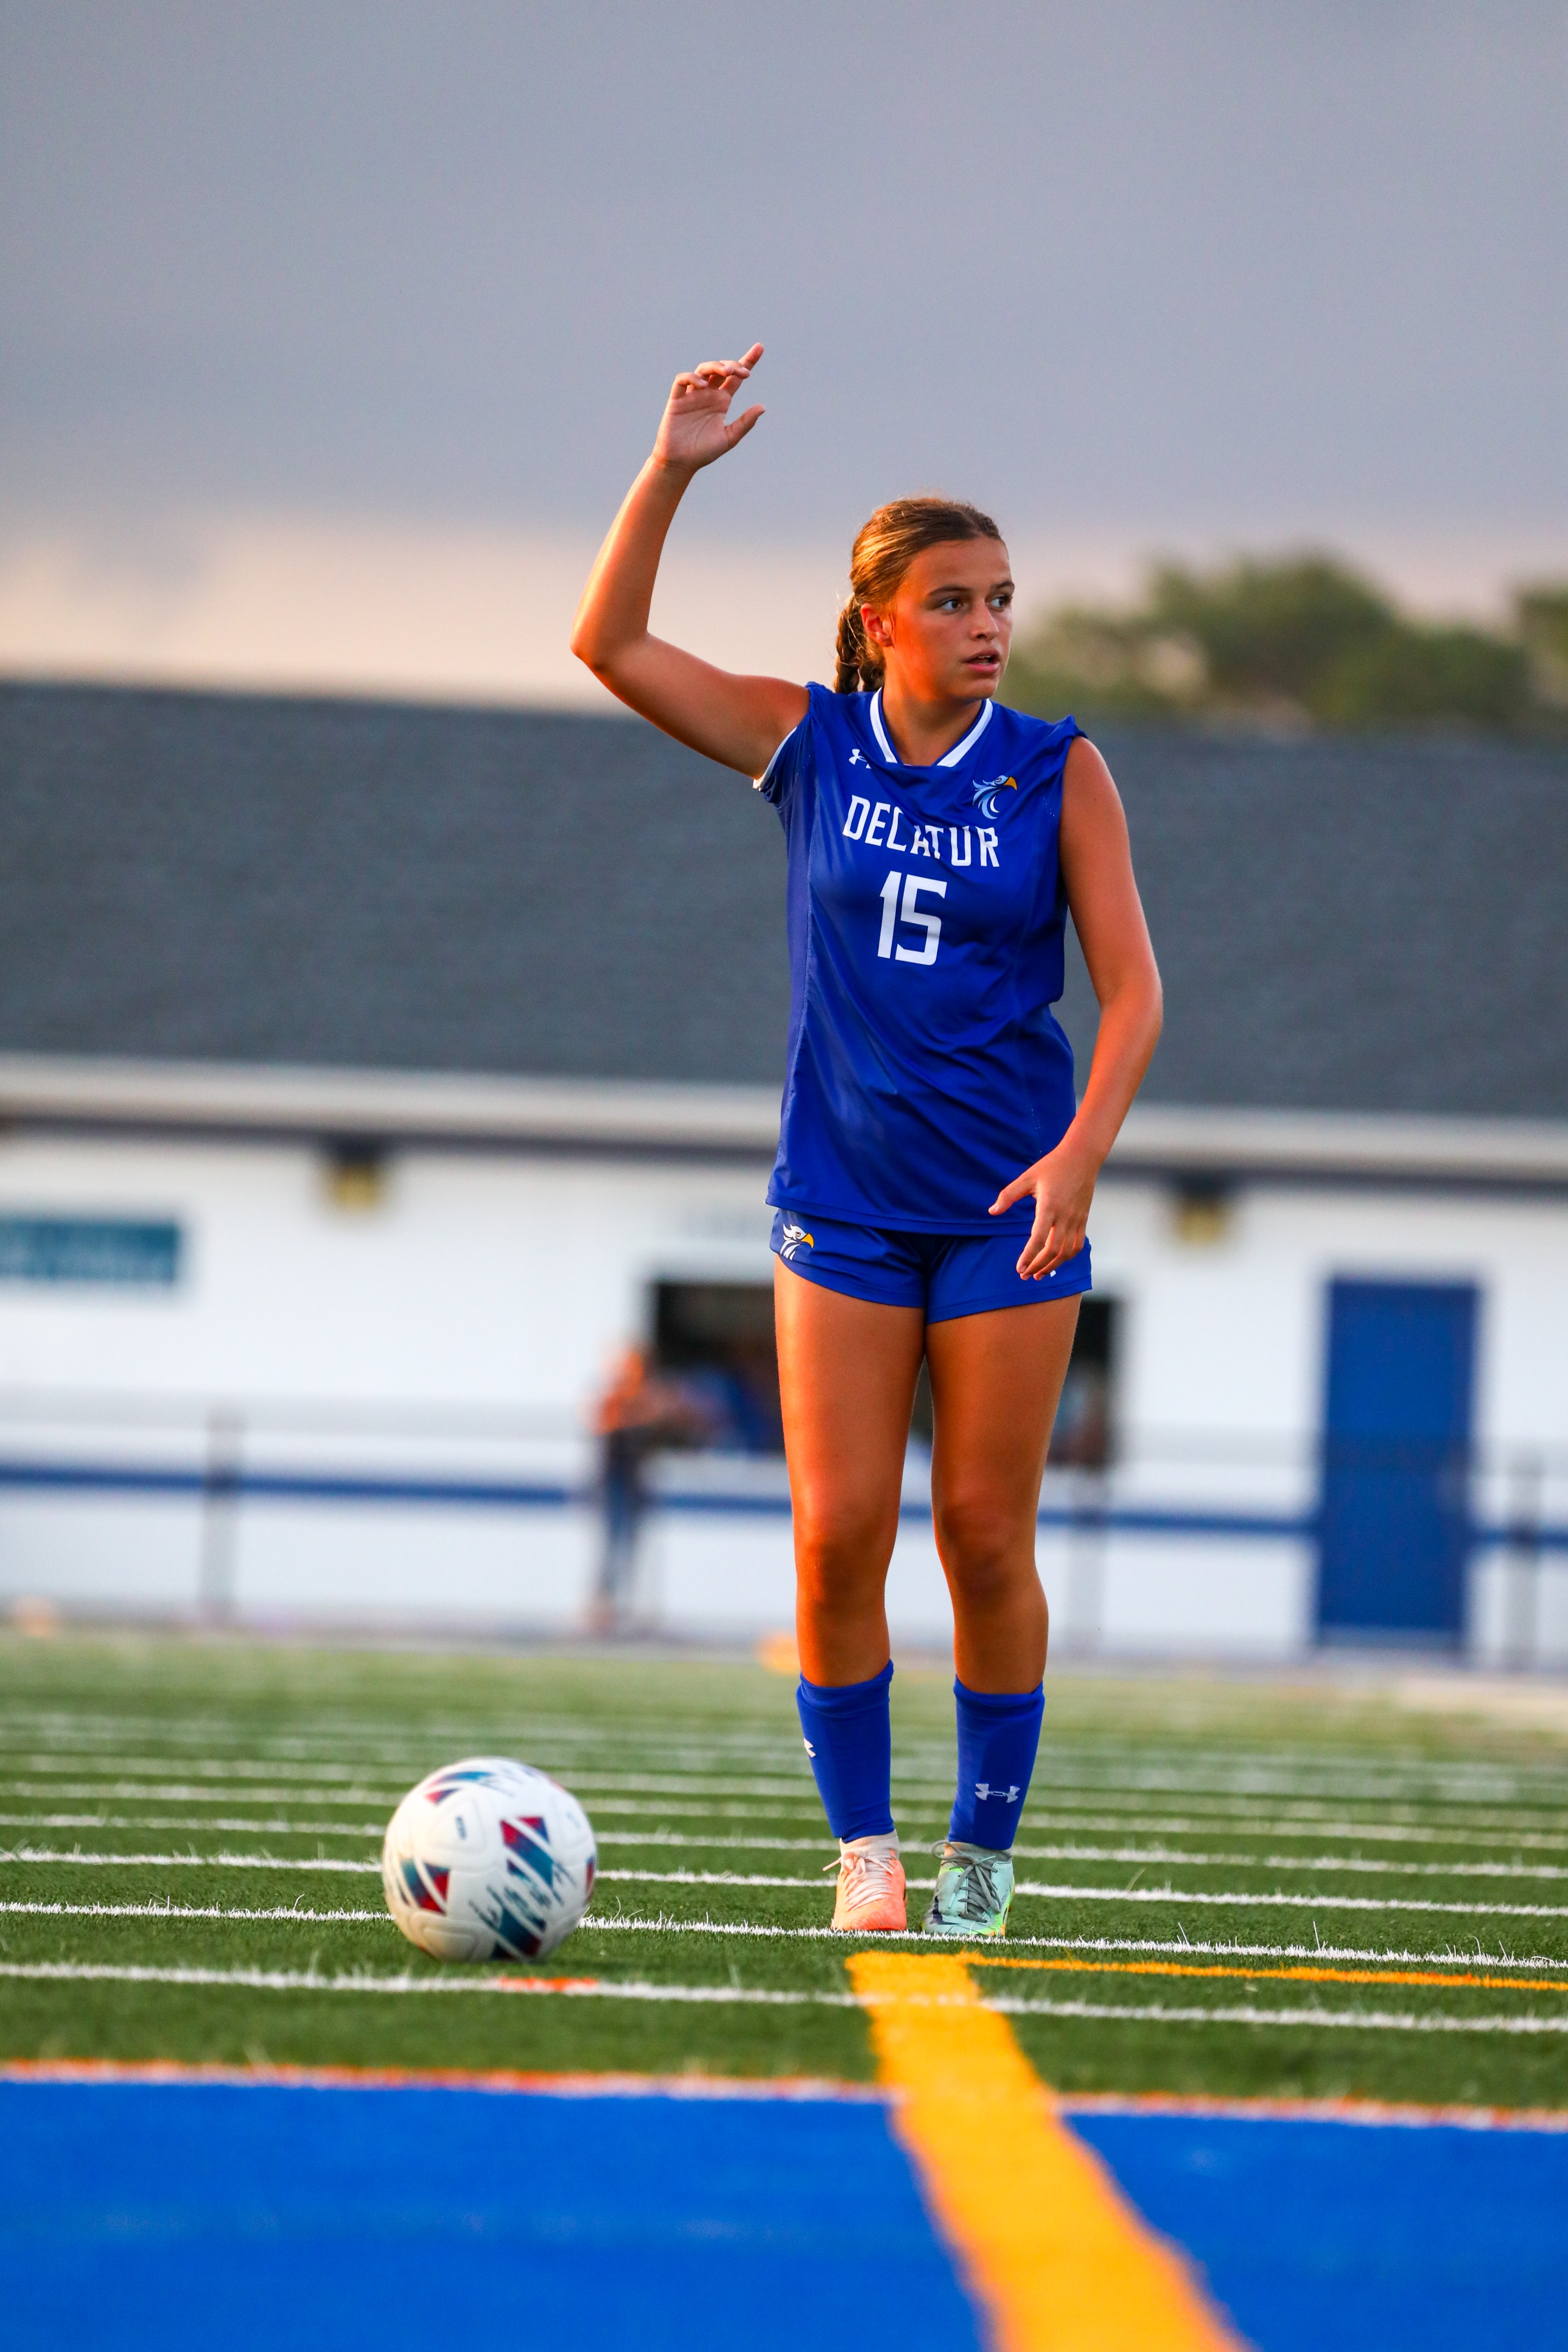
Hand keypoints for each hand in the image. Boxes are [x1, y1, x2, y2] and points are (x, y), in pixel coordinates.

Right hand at [652, 343, 765, 473]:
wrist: (681, 463)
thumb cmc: (704, 452)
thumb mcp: (728, 438)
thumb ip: (744, 423)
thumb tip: (762, 407)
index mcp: (721, 401)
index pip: (736, 377)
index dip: (747, 361)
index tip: (760, 348)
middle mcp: (708, 394)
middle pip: (721, 369)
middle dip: (732, 365)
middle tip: (741, 372)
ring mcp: (692, 395)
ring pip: (703, 370)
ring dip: (715, 366)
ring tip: (726, 372)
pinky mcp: (677, 399)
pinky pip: (682, 381)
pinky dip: (692, 378)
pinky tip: (703, 385)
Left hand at [990, 1138, 1097, 1280]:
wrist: (1082, 1157)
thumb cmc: (1052, 1165)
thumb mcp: (1027, 1177)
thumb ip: (1008, 1195)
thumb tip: (992, 1211)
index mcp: (1049, 1206)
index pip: (1038, 1238)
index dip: (1029, 1256)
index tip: (1019, 1268)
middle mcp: (1065, 1216)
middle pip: (1053, 1251)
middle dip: (1038, 1266)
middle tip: (1025, 1276)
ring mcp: (1076, 1219)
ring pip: (1067, 1252)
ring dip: (1053, 1266)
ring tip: (1039, 1274)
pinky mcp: (1084, 1219)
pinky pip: (1077, 1245)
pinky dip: (1067, 1257)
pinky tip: (1056, 1261)